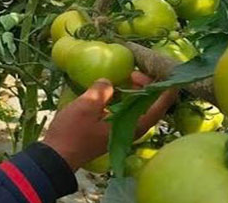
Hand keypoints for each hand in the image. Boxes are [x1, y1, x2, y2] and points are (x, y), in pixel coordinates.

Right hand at [41, 72, 176, 170]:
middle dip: (145, 87)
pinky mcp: (108, 129)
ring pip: (134, 109)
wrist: (56, 156)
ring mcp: (119, 130)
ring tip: (124, 76)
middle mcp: (129, 130)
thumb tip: (108, 82)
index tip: (171, 79)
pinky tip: (110, 89)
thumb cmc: (73, 132)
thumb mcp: (87, 106)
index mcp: (130, 126)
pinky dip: (121, 99)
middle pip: (147, 107)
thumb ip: (102, 90)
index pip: (156, 109)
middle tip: (133, 72)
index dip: (165, 93)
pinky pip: (122, 111)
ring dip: (133, 92)